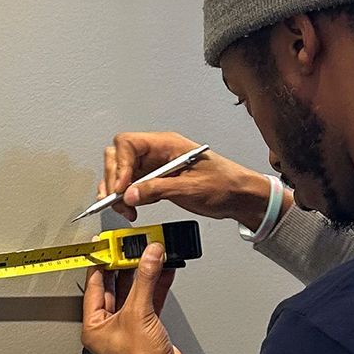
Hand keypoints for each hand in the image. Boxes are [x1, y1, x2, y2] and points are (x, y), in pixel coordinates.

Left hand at [81, 245, 193, 353]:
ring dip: (143, 274)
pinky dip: (156, 286)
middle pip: (114, 287)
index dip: (101, 263)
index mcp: (93, 326)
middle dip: (125, 266)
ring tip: (151, 254)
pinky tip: (163, 271)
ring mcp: (127, 328)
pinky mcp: (146, 329)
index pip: (94, 286)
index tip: (108, 244)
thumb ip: (145, 279)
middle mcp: (107, 327)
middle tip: (131, 246)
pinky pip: (148, 301)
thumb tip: (149, 255)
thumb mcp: (140, 313)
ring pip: (133, 293)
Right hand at [101, 131, 274, 227]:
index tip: (121, 187)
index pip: (129, 144)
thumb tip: (129, 194)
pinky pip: (130, 185)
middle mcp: (158, 152)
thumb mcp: (191, 188)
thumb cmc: (225, 185)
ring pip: (121, 172)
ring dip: (117, 191)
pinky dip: (125, 197)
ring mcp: (155, 166)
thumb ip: (158, 190)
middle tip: (118, 201)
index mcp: (167, 144)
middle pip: (119, 156)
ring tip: (125, 209)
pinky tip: (131, 209)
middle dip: (114, 179)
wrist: (240, 197)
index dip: (119, 165)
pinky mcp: (155, 181)